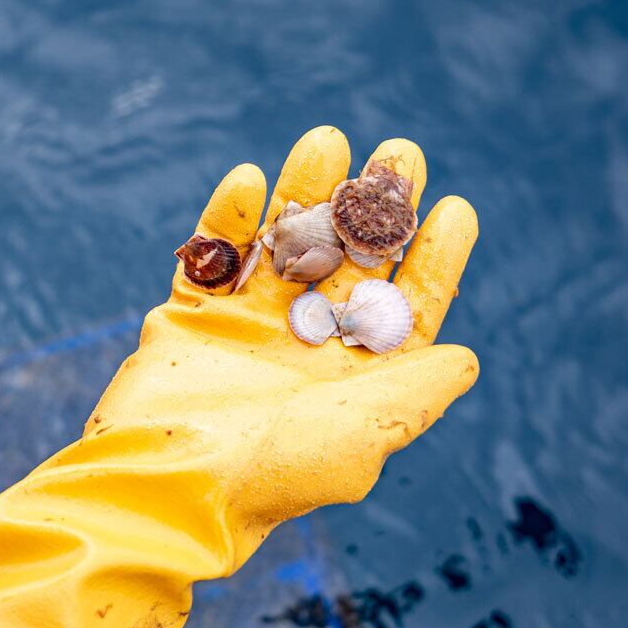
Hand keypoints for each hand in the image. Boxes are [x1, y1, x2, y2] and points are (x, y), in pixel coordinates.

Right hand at [0, 125, 478, 627]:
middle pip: (350, 263)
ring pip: (285, 246)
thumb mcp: (363, 435)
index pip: (406, 309)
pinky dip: (228, 216)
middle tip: (400, 153)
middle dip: (377, 208)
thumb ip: (413, 393)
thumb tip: (466, 357)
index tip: (457, 209)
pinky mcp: (190, 320)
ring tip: (329, 139)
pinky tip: (252, 177)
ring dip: (306, 193)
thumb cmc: (270, 474)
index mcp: (353, 380)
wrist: (162, 488)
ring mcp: (246, 330)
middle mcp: (305, 349)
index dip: (435, 259)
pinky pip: (212, 255)